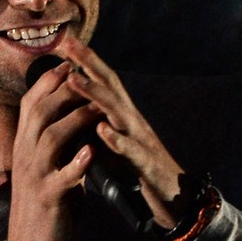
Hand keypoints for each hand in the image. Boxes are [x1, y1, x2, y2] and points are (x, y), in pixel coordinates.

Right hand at [6, 60, 103, 240]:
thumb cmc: (46, 203)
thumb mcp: (47, 166)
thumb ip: (58, 142)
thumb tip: (76, 114)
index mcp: (24, 146)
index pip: (31, 104)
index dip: (48, 82)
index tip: (68, 64)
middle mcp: (24, 156)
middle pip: (39, 113)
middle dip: (64, 92)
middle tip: (87, 76)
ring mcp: (34, 177)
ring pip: (50, 139)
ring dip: (74, 121)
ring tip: (97, 108)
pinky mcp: (48, 199)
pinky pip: (62, 177)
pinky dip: (77, 163)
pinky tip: (92, 152)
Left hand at [52, 34, 191, 227]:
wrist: (177, 198)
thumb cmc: (142, 170)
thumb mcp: (118, 143)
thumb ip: (100, 126)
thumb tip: (77, 112)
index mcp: (123, 118)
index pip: (104, 83)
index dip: (85, 62)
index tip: (64, 42)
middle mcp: (133, 122)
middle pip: (111, 87)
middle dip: (89, 64)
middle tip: (67, 44)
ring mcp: (141, 141)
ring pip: (118, 113)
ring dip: (95, 95)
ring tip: (74, 80)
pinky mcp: (146, 165)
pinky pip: (131, 150)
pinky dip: (116, 139)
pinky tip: (102, 130)